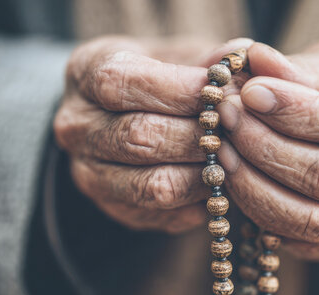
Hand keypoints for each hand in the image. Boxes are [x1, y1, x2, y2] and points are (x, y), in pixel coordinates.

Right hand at [53, 36, 252, 232]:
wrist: (129, 118)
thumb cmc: (162, 79)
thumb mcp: (179, 55)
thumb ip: (208, 58)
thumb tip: (241, 55)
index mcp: (84, 73)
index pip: (119, 83)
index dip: (176, 89)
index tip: (219, 89)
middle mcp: (77, 128)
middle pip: (140, 137)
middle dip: (198, 134)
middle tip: (238, 127)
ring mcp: (91, 174)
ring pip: (155, 185)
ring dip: (204, 172)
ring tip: (234, 155)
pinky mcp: (116, 210)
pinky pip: (167, 214)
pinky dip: (202, 200)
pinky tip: (220, 181)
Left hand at [217, 42, 318, 261]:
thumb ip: (303, 69)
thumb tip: (255, 63)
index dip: (300, 113)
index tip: (250, 93)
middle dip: (266, 147)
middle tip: (225, 118)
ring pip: (314, 222)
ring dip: (255, 188)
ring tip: (221, 152)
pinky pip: (305, 245)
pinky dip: (262, 216)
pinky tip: (239, 184)